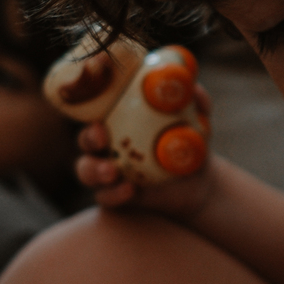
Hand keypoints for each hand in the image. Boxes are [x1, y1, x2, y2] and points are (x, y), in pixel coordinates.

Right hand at [75, 84, 215, 224]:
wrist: (198, 181)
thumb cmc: (189, 142)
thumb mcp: (197, 121)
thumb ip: (197, 103)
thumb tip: (195, 87)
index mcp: (119, 121)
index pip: (95, 110)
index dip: (89, 105)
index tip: (100, 108)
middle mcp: (107, 145)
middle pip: (85, 139)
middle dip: (90, 138)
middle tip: (102, 137)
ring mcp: (107, 172)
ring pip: (86, 170)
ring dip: (95, 170)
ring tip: (112, 171)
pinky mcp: (114, 196)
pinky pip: (105, 196)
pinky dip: (113, 194)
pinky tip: (129, 190)